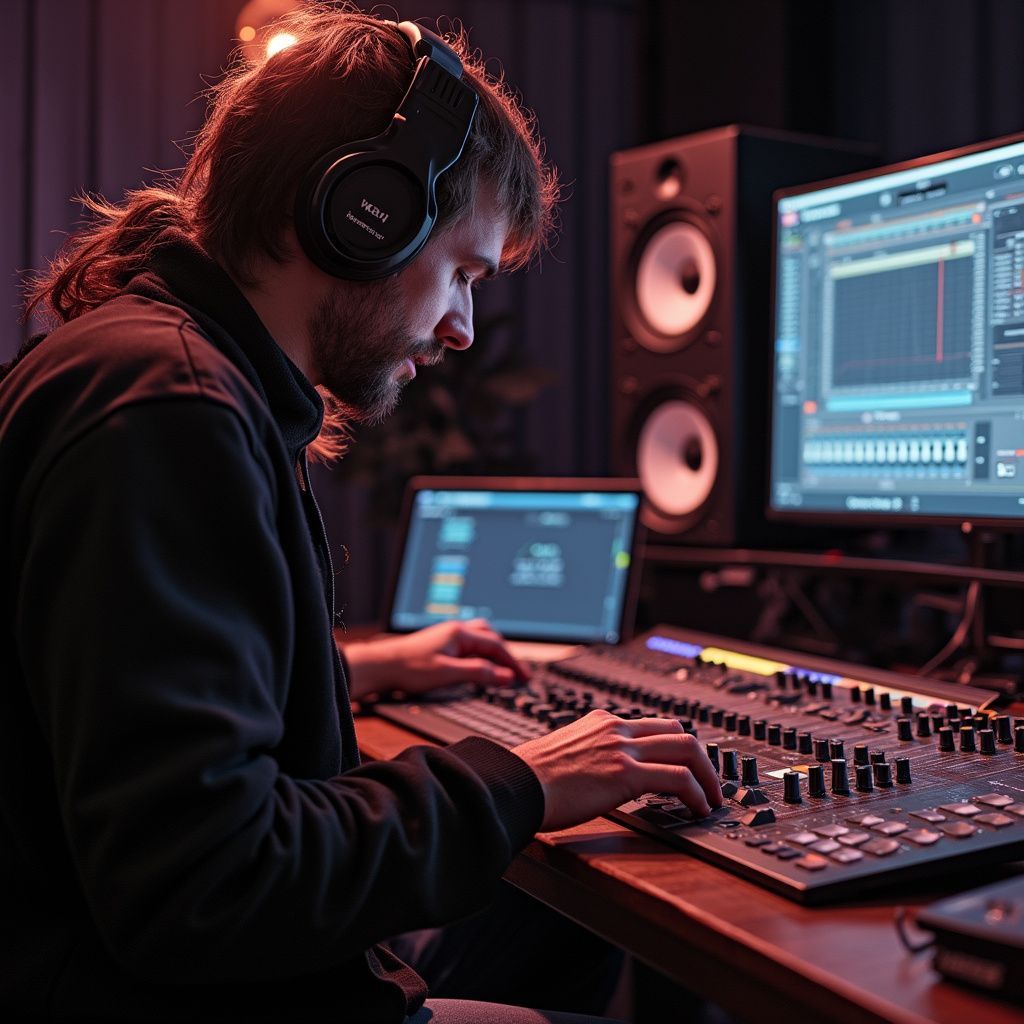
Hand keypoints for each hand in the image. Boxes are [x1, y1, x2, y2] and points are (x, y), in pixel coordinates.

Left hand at [342, 618, 528, 698]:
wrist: (382, 665)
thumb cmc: (411, 668)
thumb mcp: (449, 673)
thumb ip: (479, 673)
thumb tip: (506, 675)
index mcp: (461, 633)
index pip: (497, 646)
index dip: (513, 663)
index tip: (524, 678)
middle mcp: (456, 630)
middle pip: (492, 637)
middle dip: (507, 654)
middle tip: (518, 673)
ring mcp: (448, 635)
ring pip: (480, 638)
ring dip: (495, 651)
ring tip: (503, 666)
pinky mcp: (441, 643)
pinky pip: (470, 643)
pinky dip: (482, 652)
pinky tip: (479, 662)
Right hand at [511, 710, 722, 832]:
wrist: (516, 783)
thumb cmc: (529, 777)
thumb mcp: (564, 751)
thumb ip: (588, 753)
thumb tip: (599, 774)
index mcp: (601, 721)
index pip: (653, 724)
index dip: (677, 743)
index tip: (687, 763)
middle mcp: (616, 729)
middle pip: (678, 730)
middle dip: (702, 757)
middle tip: (710, 780)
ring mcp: (623, 749)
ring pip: (686, 748)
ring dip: (707, 776)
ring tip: (711, 798)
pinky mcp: (626, 774)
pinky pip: (678, 778)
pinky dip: (697, 793)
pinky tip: (698, 808)